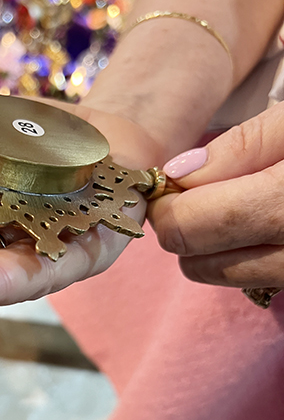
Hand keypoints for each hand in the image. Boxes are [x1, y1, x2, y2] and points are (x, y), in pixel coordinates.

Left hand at [149, 101, 283, 288]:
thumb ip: (240, 148)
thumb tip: (178, 176)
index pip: (193, 227)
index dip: (167, 208)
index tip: (167, 187)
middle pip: (201, 263)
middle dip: (183, 229)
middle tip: (194, 193)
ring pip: (227, 277)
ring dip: (210, 245)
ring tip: (231, 202)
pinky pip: (261, 279)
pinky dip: (243, 255)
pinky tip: (259, 222)